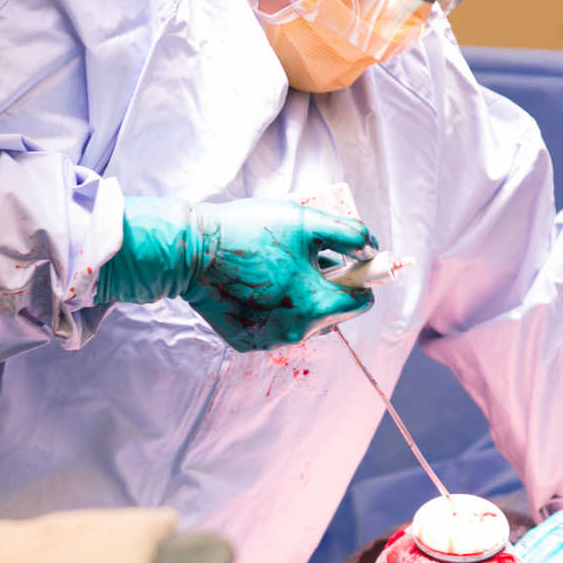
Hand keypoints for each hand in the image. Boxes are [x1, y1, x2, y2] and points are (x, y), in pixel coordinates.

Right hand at [100, 196, 375, 350]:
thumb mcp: (305, 221)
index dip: (361, 278)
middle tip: (311, 259)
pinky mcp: (247, 342)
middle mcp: (295, 332)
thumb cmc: (248, 231)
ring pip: (305, 322)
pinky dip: (276, 309)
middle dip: (330, 288)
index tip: (349, 261)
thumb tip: (372, 249)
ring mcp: (269, 341)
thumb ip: (348, 233)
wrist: (191, 251)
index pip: (361, 302)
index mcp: (315, 307)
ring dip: (305, 299)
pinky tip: (261, 285)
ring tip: (284, 269)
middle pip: (333, 314)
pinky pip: (276, 327)